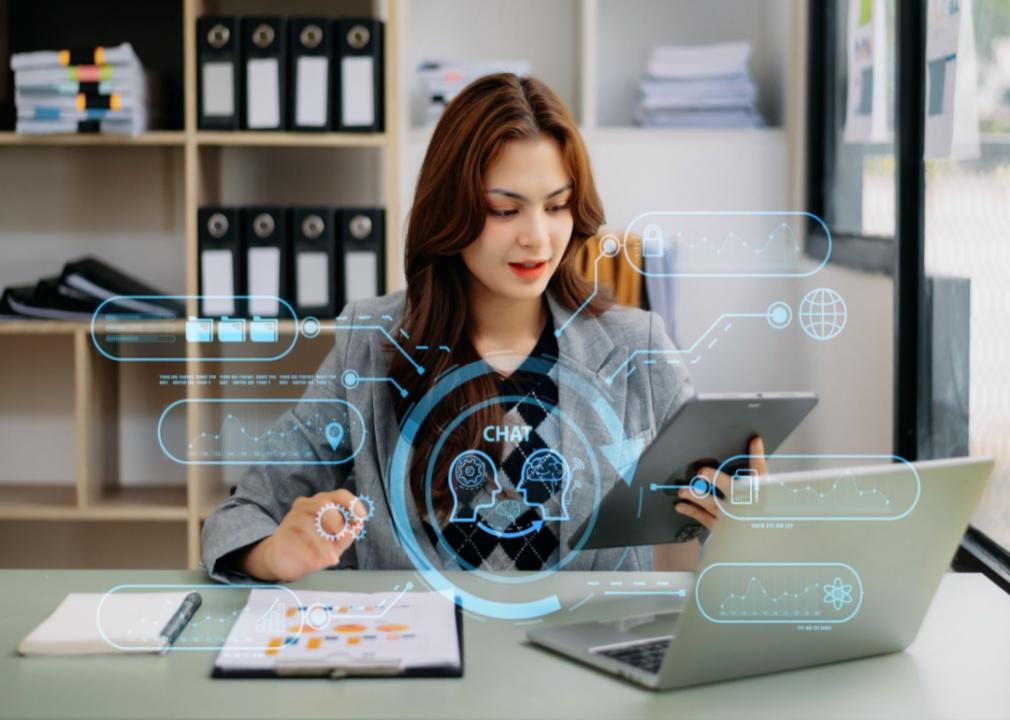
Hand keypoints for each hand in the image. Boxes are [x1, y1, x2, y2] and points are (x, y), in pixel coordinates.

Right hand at [240, 489, 367, 581]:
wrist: (286, 561)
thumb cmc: (314, 547)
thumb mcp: (336, 544)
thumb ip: (347, 535)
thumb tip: (357, 526)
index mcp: (324, 503)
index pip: (339, 495)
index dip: (352, 503)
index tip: (360, 517)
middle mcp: (308, 504)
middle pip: (324, 503)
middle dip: (336, 524)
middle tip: (340, 542)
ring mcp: (293, 516)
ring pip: (309, 522)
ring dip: (323, 544)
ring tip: (331, 560)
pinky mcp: (282, 531)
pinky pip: (298, 539)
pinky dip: (310, 553)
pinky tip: (316, 563)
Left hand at [674, 436, 767, 530]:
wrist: (760, 546)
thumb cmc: (759, 517)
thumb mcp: (763, 497)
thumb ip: (754, 479)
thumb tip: (752, 453)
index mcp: (761, 495)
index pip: (762, 473)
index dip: (758, 457)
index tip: (754, 441)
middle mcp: (747, 506)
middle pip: (732, 490)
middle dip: (717, 480)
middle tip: (702, 472)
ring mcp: (732, 518)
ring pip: (712, 504)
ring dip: (696, 496)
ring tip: (682, 490)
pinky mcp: (721, 529)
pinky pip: (704, 518)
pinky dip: (691, 511)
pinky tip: (680, 505)